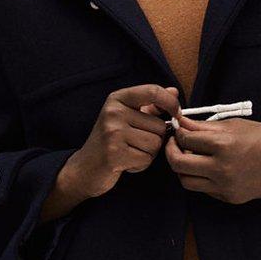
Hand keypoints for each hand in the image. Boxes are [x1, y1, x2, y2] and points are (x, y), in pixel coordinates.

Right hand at [52, 83, 180, 211]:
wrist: (84, 168)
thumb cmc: (110, 142)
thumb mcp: (127, 117)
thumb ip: (150, 105)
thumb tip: (174, 91)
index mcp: (117, 99)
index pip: (152, 91)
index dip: (170, 102)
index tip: (176, 113)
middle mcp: (113, 112)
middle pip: (159, 126)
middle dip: (155, 139)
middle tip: (135, 144)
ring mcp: (113, 133)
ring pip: (155, 144)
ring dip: (148, 154)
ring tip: (130, 153)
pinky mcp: (115, 154)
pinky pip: (146, 159)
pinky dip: (141, 165)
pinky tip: (126, 163)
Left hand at [162, 116, 260, 203]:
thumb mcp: (236, 125)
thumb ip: (206, 127)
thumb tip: (182, 123)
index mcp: (224, 144)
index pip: (185, 139)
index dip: (178, 132)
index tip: (178, 129)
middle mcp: (222, 168)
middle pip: (178, 164)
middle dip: (171, 152)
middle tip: (174, 144)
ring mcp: (225, 187)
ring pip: (186, 182)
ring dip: (182, 169)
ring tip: (190, 157)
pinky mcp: (229, 198)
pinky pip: (204, 190)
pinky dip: (200, 179)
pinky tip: (208, 168)